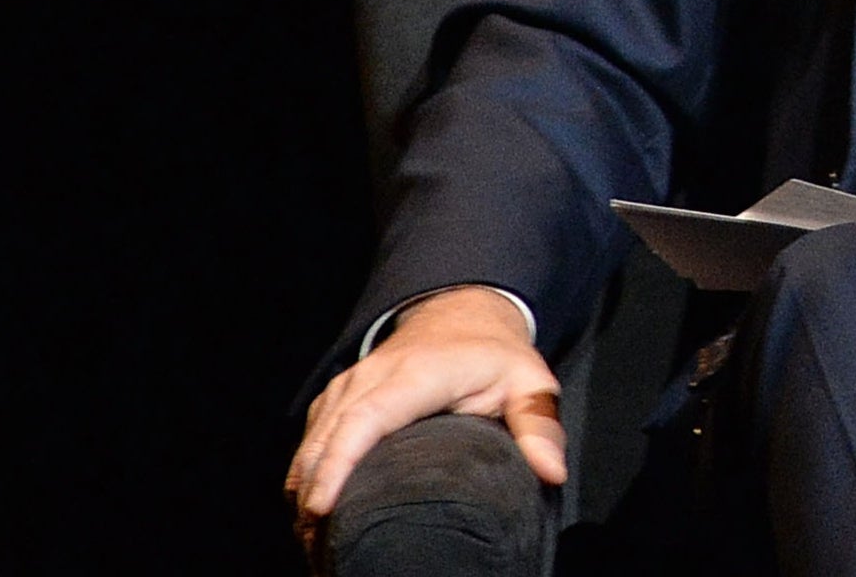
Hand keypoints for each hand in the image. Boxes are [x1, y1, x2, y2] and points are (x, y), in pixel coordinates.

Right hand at [285, 286, 563, 551]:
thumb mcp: (529, 382)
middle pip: (328, 436)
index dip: (339, 464)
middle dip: (313, 493)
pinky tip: (310, 511)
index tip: (321, 507)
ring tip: (310, 541)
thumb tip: (552, 472)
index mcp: (418, 374)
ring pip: (312, 439)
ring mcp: (350, 384)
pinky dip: (305, 473)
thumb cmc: (495, 355)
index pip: (366, 419)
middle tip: (314, 546)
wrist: (464, 310)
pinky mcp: (338, 395)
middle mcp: (373, 376)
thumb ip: (539, 425)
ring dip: (303, 489)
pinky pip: (311, 436)